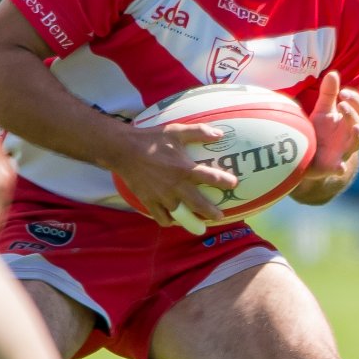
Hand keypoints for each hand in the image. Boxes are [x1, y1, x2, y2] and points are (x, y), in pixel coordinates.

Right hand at [109, 121, 240, 232]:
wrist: (124, 150)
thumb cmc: (151, 139)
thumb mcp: (176, 131)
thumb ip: (199, 132)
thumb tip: (220, 134)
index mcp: (184, 169)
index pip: (210, 177)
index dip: (224, 182)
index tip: (234, 184)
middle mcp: (175, 186)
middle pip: (198, 204)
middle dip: (211, 212)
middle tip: (220, 217)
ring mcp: (162, 196)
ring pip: (180, 216)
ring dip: (191, 222)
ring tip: (199, 226)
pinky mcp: (149, 201)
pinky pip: (161, 217)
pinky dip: (168, 221)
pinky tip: (173, 220)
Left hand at [306, 71, 358, 182]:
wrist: (308, 156)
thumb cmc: (320, 132)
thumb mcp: (323, 111)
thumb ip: (328, 94)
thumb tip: (333, 73)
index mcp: (349, 121)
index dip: (355, 100)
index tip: (342, 93)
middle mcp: (350, 135)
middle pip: (358, 123)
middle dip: (352, 113)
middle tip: (341, 102)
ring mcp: (343, 151)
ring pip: (355, 144)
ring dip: (356, 135)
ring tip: (355, 128)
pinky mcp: (333, 166)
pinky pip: (340, 168)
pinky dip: (340, 168)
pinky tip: (339, 166)